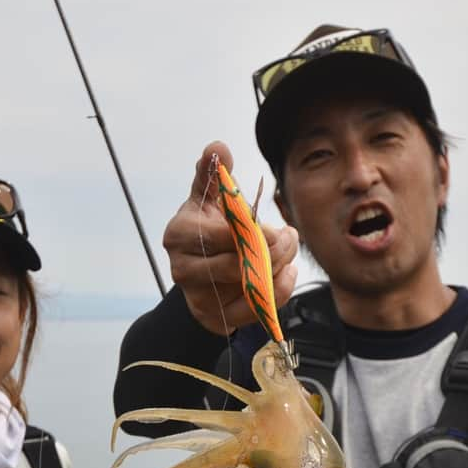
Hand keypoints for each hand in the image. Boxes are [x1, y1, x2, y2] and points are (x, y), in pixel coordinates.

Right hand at [163, 140, 298, 335]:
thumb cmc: (207, 227)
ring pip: (248, 289)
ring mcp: (197, 298)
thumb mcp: (207, 197)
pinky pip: (256, 309)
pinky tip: (285, 273)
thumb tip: (218, 147)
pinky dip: (279, 291)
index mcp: (178, 234)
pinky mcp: (215, 319)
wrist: (199, 272)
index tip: (272, 226)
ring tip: (287, 251)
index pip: (219, 236)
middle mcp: (182, 269)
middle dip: (272, 250)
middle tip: (289, 236)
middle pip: (235, 265)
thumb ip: (212, 172)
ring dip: (278, 269)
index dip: (252, 231)